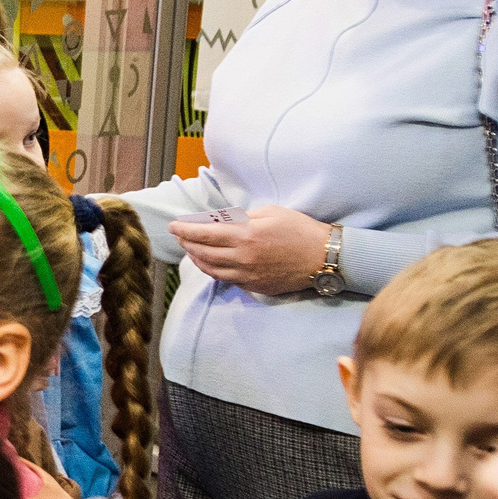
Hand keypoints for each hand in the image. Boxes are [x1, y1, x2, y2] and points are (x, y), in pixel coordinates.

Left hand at [169, 205, 332, 296]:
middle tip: (180, 236)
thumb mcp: (271, 212)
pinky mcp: (255, 286)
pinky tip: (210, 263)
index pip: (205, 233)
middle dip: (187, 243)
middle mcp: (243, 258)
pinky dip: (213, 270)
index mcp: (246, 235)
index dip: (185, 230)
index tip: (173, 226)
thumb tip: (224, 220)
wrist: (324, 257)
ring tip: (191, 249)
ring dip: (197, 259)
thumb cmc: (300, 229)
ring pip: (211, 270)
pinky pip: (227, 279)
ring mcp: (248, 275)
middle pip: (203, 253)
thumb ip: (244, 217)